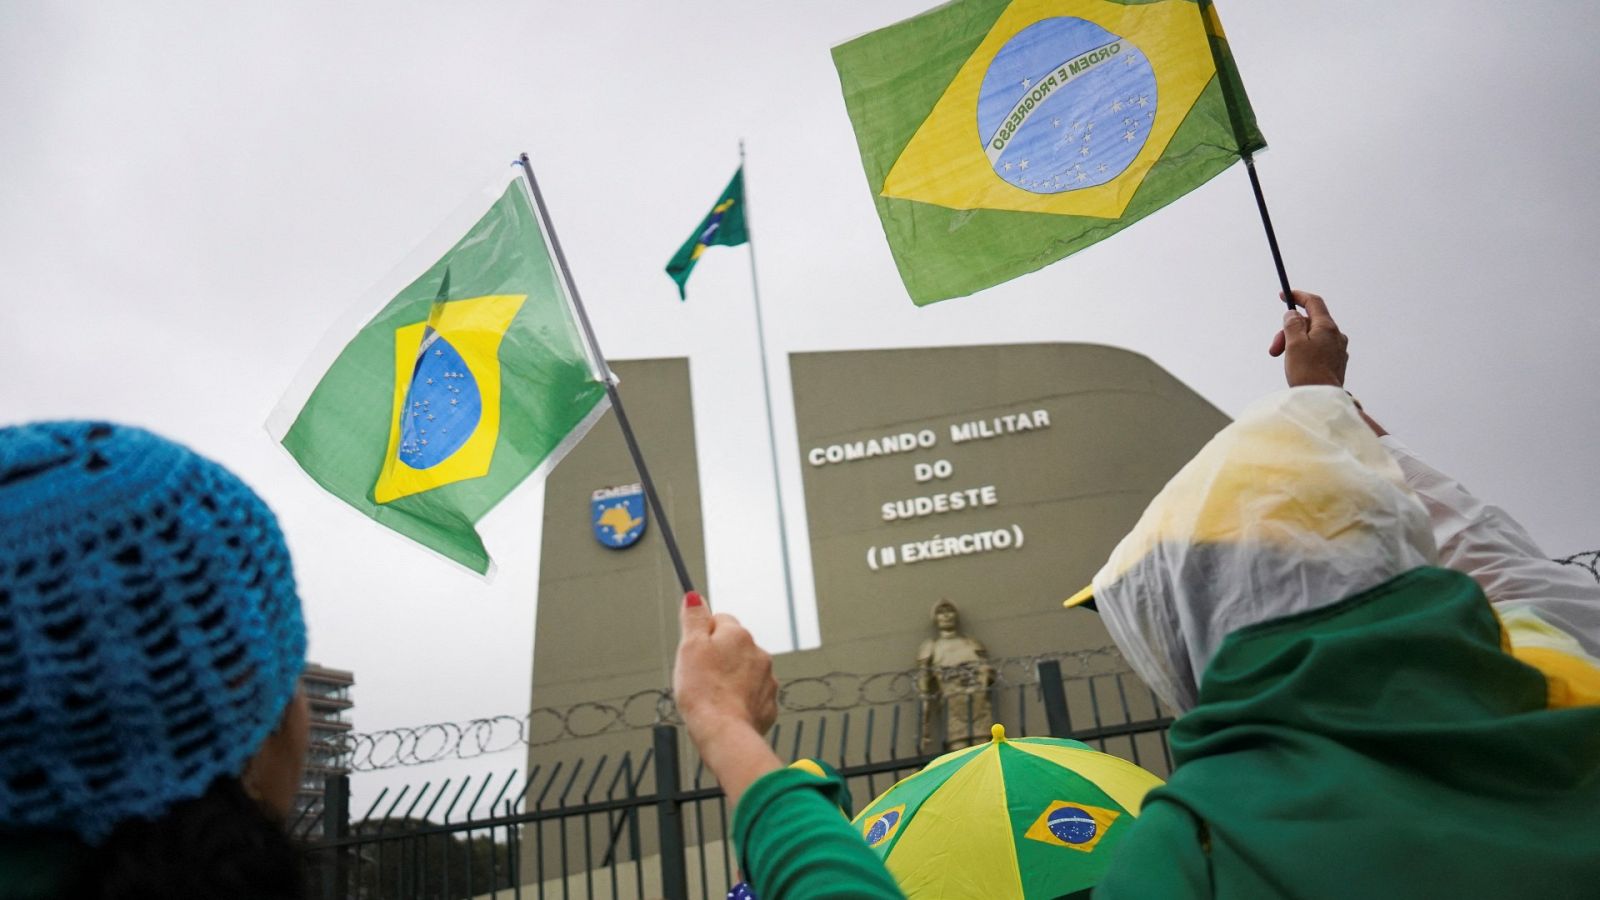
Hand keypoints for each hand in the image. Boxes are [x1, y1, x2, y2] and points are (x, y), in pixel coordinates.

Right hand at [674, 593, 778, 747]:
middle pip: (733, 646)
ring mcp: (767, 680)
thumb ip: (693, 618)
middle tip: (700, 676)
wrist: (724, 732)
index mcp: (739, 635)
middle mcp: (759, 653)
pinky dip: (740, 700)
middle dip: (718, 657)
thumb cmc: (703, 691)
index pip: (719, 621)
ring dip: (730, 678)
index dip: (702, 635)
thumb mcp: (689, 648)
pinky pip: (752, 695)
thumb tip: (694, 596)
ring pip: (744, 671)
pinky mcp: (768, 704)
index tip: (693, 652)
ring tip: (712, 696)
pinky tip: (726, 709)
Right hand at [1268, 290, 1347, 387]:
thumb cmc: (1307, 372)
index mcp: (1327, 327)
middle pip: (1309, 322)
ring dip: (1294, 343)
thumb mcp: (1294, 343)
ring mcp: (1337, 349)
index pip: (1314, 302)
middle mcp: (1336, 335)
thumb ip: (1292, 324)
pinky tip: (1296, 365)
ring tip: (1282, 359)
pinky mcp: (1335, 362)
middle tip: (1275, 348)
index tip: (1284, 295)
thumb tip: (1293, 313)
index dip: (1298, 296)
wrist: (1322, 400)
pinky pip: (1317, 348)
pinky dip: (1303, 351)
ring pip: (1312, 337)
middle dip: (1288, 330)